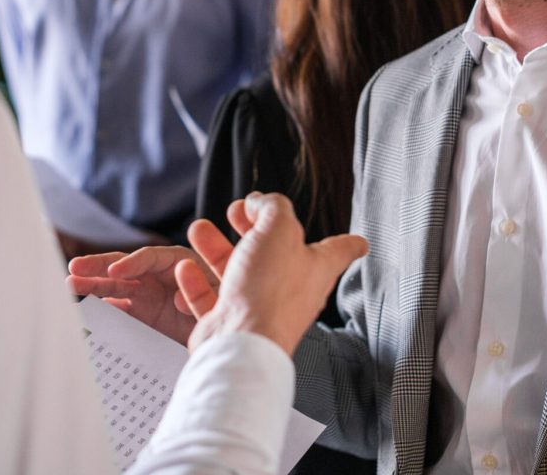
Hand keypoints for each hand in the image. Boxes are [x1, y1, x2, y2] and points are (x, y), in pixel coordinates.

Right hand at [67, 239, 225, 345]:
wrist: (234, 335)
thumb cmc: (233, 302)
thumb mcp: (224, 291)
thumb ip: (203, 291)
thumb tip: (178, 299)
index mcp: (180, 262)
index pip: (150, 258)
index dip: (132, 263)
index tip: (115, 272)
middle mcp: (161, 276)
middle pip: (127, 267)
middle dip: (100, 266)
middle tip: (74, 267)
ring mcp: (151, 297)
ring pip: (117, 286)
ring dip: (95, 284)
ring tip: (70, 283)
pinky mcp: (146, 317)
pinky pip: (121, 310)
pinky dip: (105, 309)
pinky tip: (88, 310)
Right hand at [176, 192, 367, 356]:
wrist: (241, 343)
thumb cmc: (268, 290)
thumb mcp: (278, 229)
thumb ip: (272, 208)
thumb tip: (258, 203)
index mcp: (315, 267)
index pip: (340, 250)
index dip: (349, 241)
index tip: (360, 241)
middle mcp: (292, 289)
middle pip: (275, 251)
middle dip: (254, 227)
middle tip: (238, 212)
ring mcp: (261, 307)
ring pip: (238, 270)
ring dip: (217, 247)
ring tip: (199, 230)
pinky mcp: (232, 323)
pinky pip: (213, 298)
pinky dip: (198, 282)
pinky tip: (186, 269)